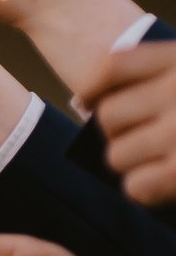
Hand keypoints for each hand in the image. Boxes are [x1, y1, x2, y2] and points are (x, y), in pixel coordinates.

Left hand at [86, 39, 175, 209]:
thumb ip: (158, 78)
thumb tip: (90, 106)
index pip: (110, 67)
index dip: (91, 89)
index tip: (90, 102)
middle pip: (107, 116)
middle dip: (119, 133)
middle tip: (146, 139)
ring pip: (117, 155)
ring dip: (133, 164)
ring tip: (163, 160)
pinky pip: (136, 186)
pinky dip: (146, 189)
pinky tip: (165, 183)